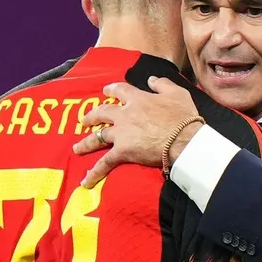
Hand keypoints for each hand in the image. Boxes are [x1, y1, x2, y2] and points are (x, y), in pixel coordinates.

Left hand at [73, 77, 201, 187]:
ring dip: (86, 143)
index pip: (120, 90)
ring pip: (98, 136)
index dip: (111, 90)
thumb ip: (162, 84)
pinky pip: (105, 162)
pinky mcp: (122, 152)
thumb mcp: (177, 93)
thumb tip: (152, 80)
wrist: (184, 140)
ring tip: (77, 147)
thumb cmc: (183, 117)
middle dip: (92, 116)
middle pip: (102, 112)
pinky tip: (86, 181)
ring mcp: (121, 134)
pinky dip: (95, 172)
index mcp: (137, 99)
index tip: (105, 91)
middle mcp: (124, 115)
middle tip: (84, 120)